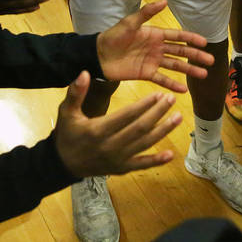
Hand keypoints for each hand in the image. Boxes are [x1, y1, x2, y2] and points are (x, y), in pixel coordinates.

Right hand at [54, 71, 182, 177]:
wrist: (63, 164)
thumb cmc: (67, 134)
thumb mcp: (67, 112)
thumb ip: (76, 93)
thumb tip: (85, 73)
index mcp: (98, 131)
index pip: (126, 116)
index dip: (144, 105)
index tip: (158, 94)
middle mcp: (110, 146)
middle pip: (140, 128)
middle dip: (158, 113)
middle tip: (171, 99)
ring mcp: (117, 160)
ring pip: (144, 144)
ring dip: (163, 131)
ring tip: (178, 117)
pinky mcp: (121, 169)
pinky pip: (141, 165)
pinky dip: (156, 160)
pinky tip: (171, 154)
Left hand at [96, 0, 213, 91]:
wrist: (97, 55)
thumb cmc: (113, 36)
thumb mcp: (130, 23)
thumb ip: (147, 13)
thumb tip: (165, 1)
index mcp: (155, 34)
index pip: (178, 36)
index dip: (192, 39)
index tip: (205, 42)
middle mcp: (157, 48)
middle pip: (181, 52)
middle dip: (196, 56)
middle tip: (211, 61)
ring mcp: (153, 62)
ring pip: (175, 66)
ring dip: (189, 70)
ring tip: (203, 75)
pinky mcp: (146, 74)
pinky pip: (162, 79)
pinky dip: (172, 84)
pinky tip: (184, 90)